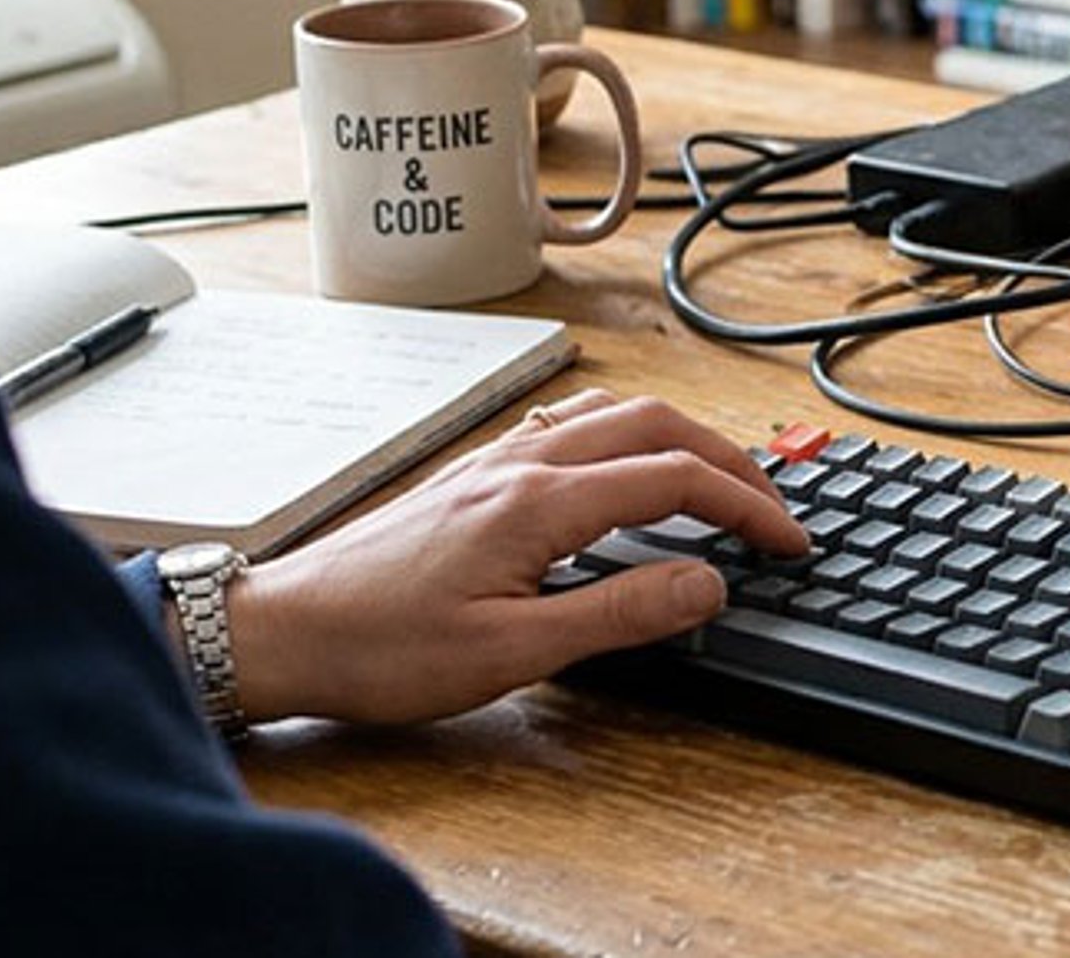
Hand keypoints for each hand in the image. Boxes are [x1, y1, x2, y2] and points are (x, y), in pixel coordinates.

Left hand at [221, 390, 810, 724]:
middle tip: (773, 508)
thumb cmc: (380, 649)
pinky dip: (627, 439)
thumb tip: (707, 583)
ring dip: (681, 439)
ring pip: (614, 416)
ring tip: (717, 483)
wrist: (280, 631)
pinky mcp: (472, 478)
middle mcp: (521, 465)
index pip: (677, 480)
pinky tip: (624, 472)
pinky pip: (570, 429)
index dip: (748, 506)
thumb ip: (619, 611)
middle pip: (657, 426)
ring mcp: (494, 464)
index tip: (789, 541)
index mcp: (540, 502)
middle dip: (730, 461)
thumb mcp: (512, 652)